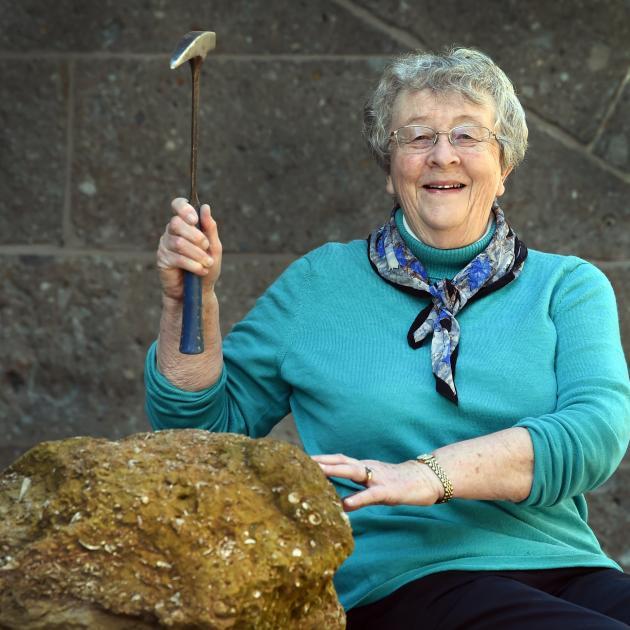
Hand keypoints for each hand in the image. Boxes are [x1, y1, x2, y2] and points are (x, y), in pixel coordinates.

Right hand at [156, 198, 222, 301]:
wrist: (200, 291)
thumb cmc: (207, 267)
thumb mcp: (214, 247)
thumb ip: (210, 228)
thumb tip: (205, 207)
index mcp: (185, 224)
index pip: (178, 205)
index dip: (184, 208)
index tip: (195, 219)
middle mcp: (172, 232)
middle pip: (176, 223)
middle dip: (196, 236)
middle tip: (207, 247)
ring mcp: (165, 246)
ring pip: (178, 243)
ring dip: (197, 254)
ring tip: (207, 263)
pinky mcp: (162, 260)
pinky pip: (177, 258)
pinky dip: (193, 264)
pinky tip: (201, 271)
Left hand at [312, 453, 443, 511]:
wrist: (425, 479)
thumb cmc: (398, 483)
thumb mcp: (374, 486)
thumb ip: (357, 490)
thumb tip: (339, 502)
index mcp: (364, 467)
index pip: (338, 460)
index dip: (320, 459)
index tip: (300, 459)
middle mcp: (368, 468)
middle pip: (341, 461)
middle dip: (321, 461)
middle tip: (301, 461)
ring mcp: (377, 478)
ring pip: (353, 472)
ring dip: (334, 471)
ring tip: (316, 472)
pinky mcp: (388, 491)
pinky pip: (370, 495)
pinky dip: (357, 498)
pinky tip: (345, 504)